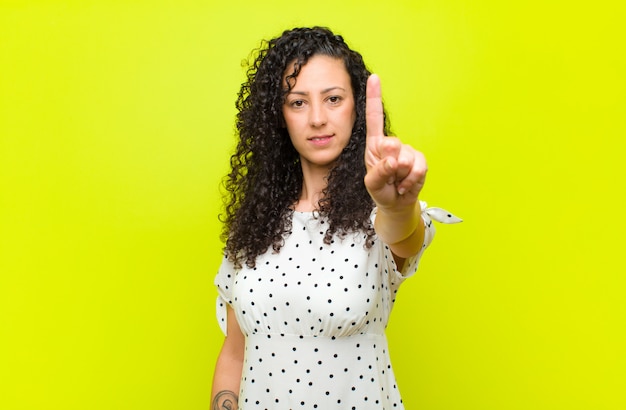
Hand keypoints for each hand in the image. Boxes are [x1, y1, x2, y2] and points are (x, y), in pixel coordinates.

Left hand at [364, 74, 426, 209]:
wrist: (396, 202)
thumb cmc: (380, 189)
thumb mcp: (372, 183)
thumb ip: (379, 171)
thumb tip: (393, 159)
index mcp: (375, 144)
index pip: (374, 118)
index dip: (374, 97)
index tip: (374, 78)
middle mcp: (391, 143)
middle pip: (391, 144)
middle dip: (389, 164)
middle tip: (388, 175)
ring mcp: (407, 151)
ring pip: (405, 159)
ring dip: (400, 175)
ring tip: (396, 181)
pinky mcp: (420, 160)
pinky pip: (418, 168)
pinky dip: (411, 180)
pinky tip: (405, 184)